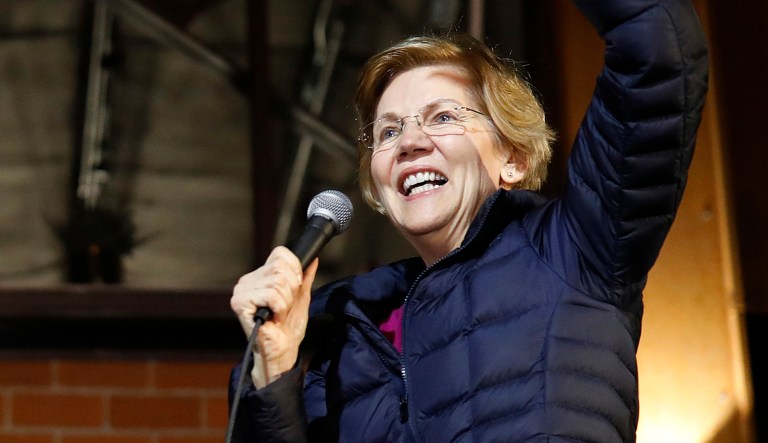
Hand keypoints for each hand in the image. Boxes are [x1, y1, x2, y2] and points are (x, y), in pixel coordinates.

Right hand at [230, 246, 318, 387]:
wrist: (282, 351)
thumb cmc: (288, 328)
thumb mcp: (301, 298)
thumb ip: (305, 278)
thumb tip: (313, 259)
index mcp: (259, 276)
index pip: (280, 254)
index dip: (294, 269)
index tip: (296, 290)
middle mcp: (247, 281)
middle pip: (280, 267)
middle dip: (292, 289)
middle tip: (286, 306)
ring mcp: (242, 291)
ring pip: (277, 281)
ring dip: (286, 302)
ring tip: (279, 314)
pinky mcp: (240, 303)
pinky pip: (271, 295)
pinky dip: (280, 308)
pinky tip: (274, 318)